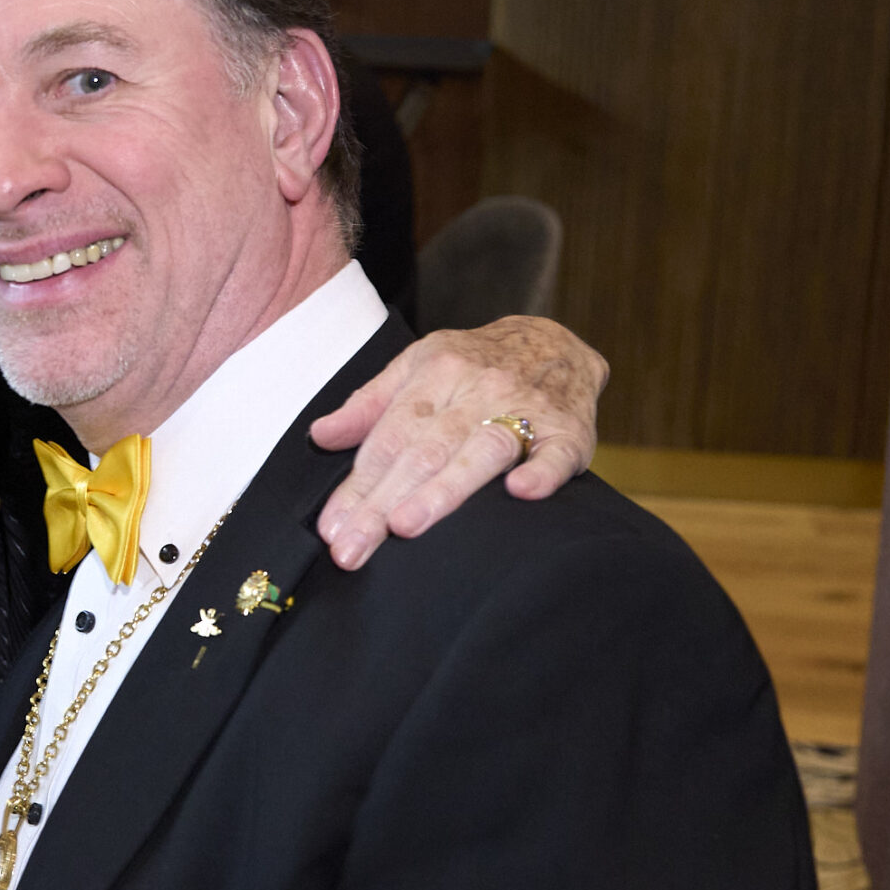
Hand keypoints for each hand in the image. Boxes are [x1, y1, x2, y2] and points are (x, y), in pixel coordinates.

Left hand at [310, 315, 607, 567]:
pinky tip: (520, 494)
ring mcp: (527, 409)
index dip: (358, 485)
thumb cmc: (476, 361)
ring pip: (481, 451)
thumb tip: (320, 436)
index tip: (332, 528)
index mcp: (436, 373)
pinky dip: (541, 472)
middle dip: (383, 502)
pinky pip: (557, 452)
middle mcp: (478, 389)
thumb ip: (370, 403)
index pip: (389, 437)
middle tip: (352, 548)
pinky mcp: (569, 431)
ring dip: (443, 489)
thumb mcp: (419, 364)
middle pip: (424, 451)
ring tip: (405, 525)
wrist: (557, 340)